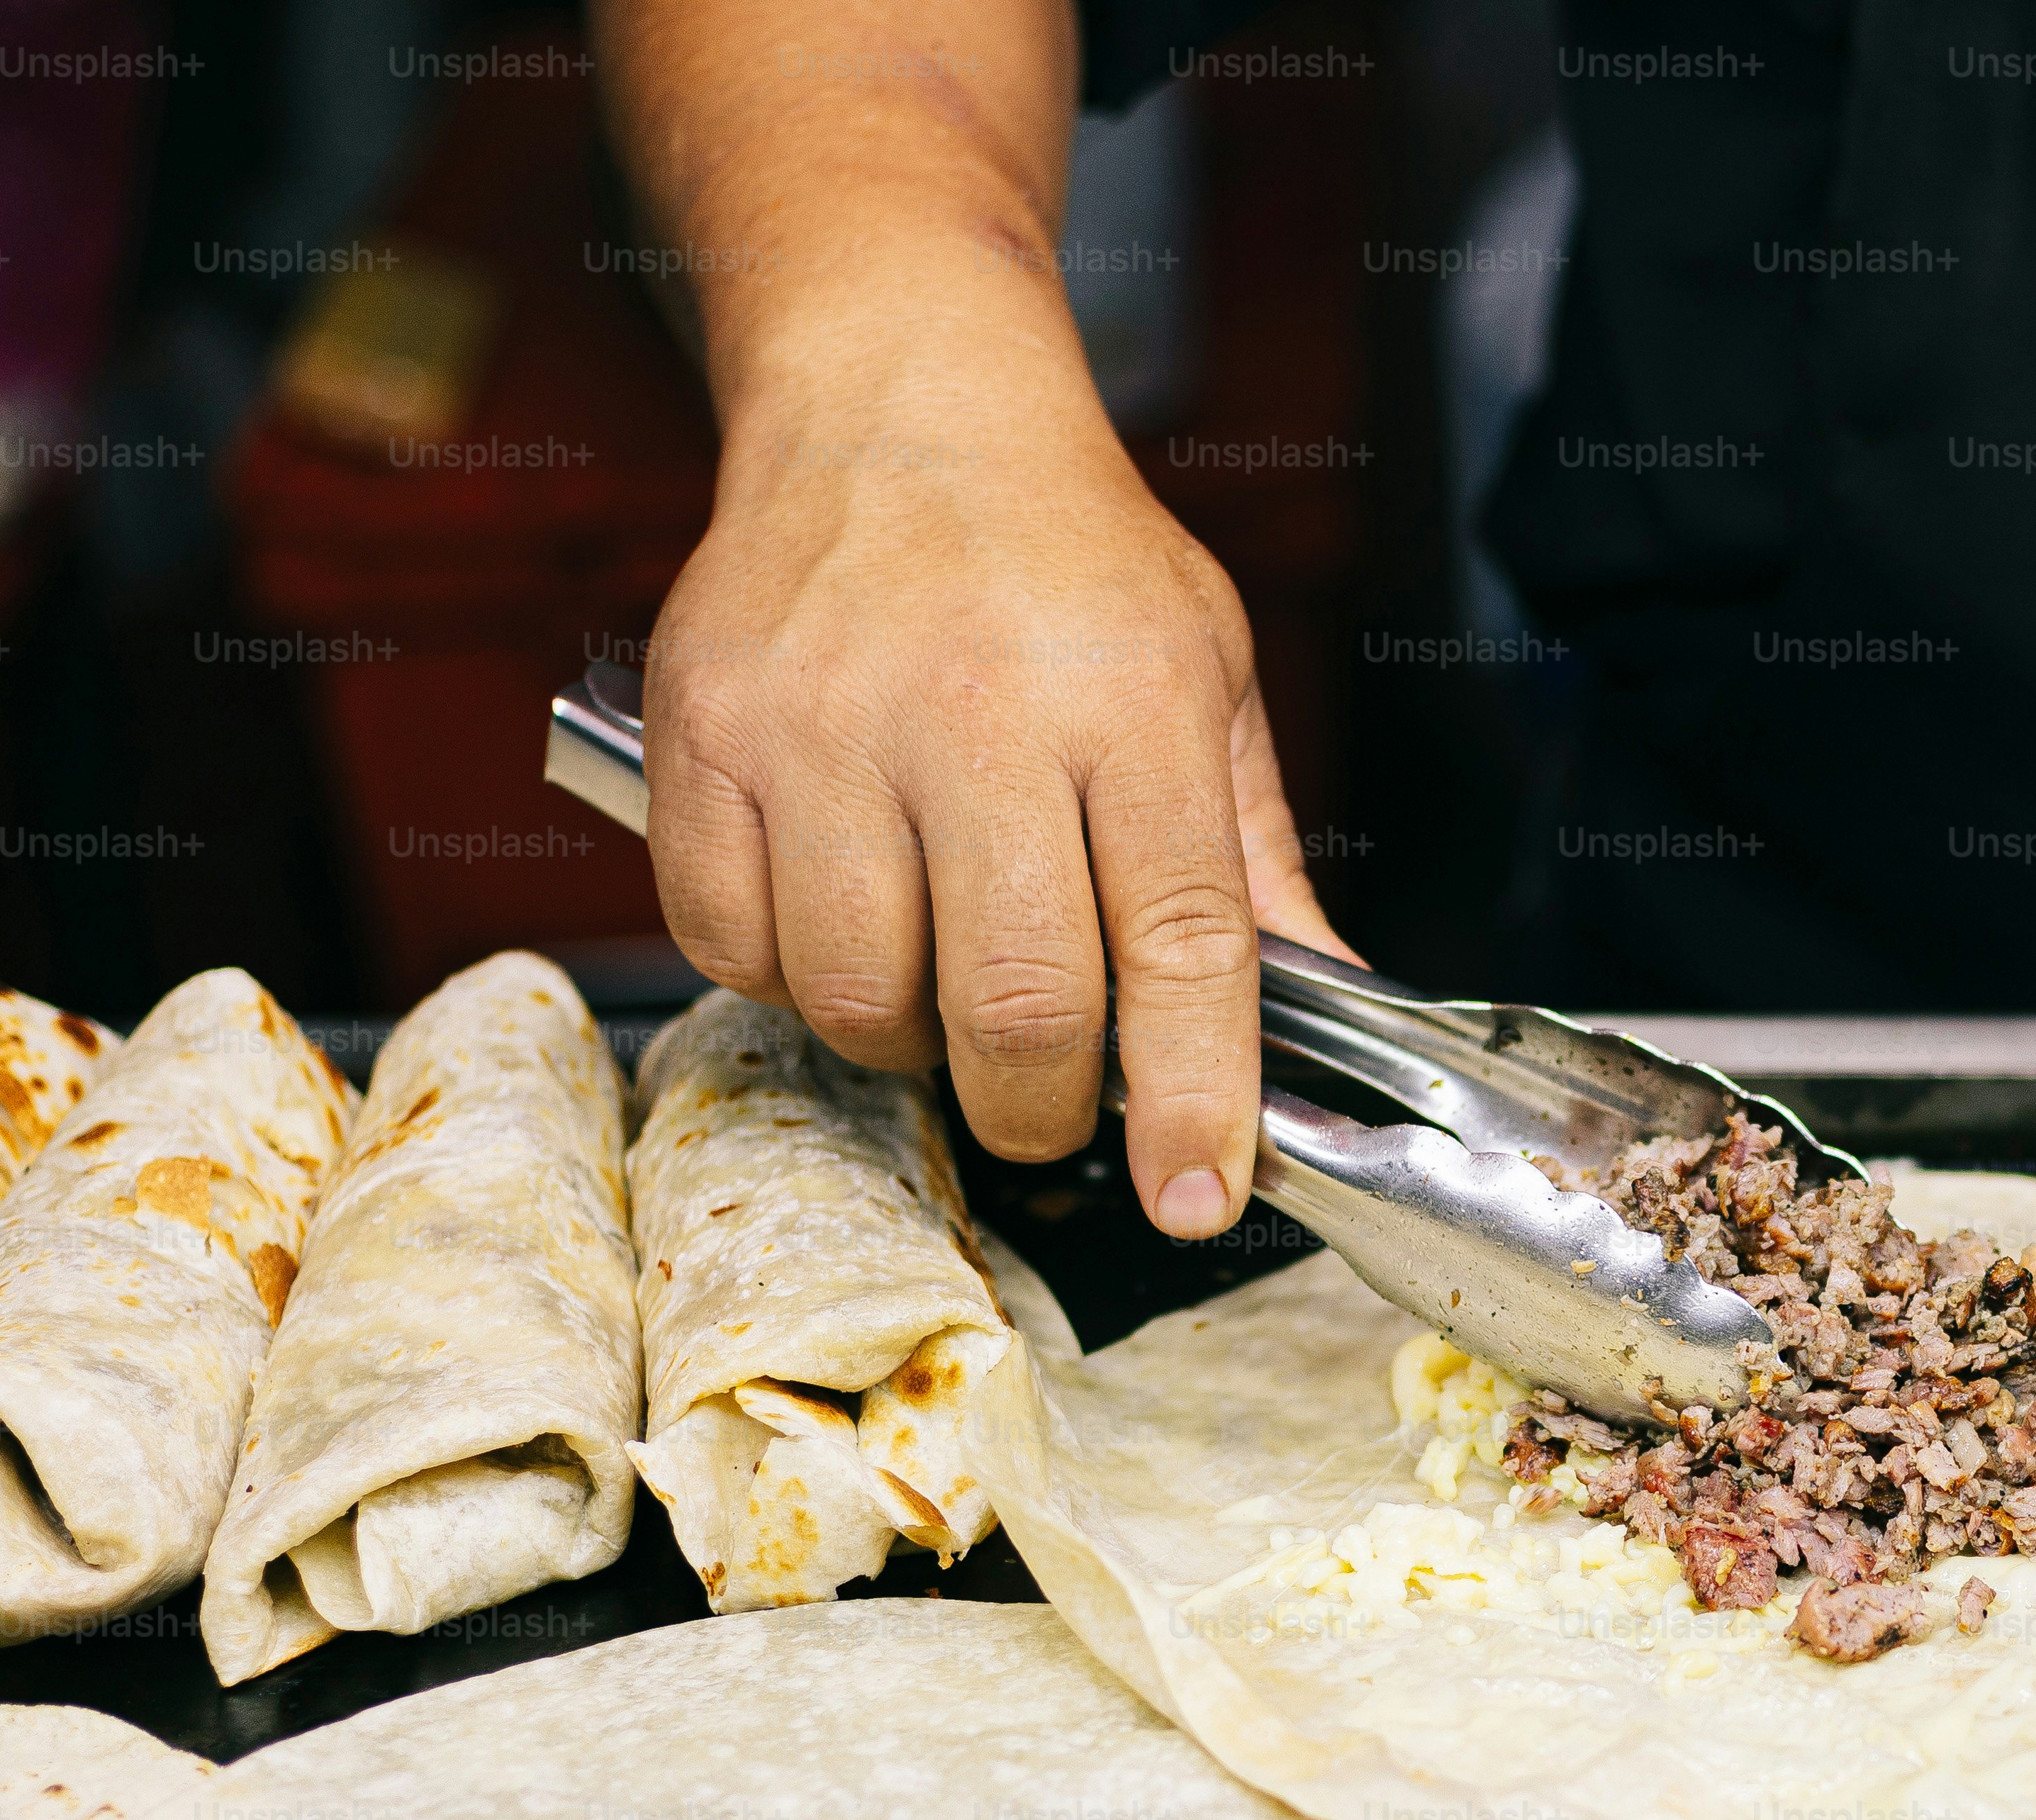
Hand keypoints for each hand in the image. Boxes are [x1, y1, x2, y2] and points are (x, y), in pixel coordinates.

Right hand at [644, 345, 1345, 1236]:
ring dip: (909, 1047)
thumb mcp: (1210, 681)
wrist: (901, 405)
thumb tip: (1333, 1011)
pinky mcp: (701, 735)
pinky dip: (787, 979)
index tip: (1197, 1198)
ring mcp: (821, 726)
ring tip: (940, 988)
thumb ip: (1258, 864)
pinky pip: (729, 944)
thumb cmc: (1070, 562)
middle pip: (1014, 1004)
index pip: (1181, 946)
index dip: (1194, 1100)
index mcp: (1131, 706)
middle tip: (1052, 1105)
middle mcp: (974, 715)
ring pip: (860, 997)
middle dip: (1041, 1109)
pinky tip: (840, 920)